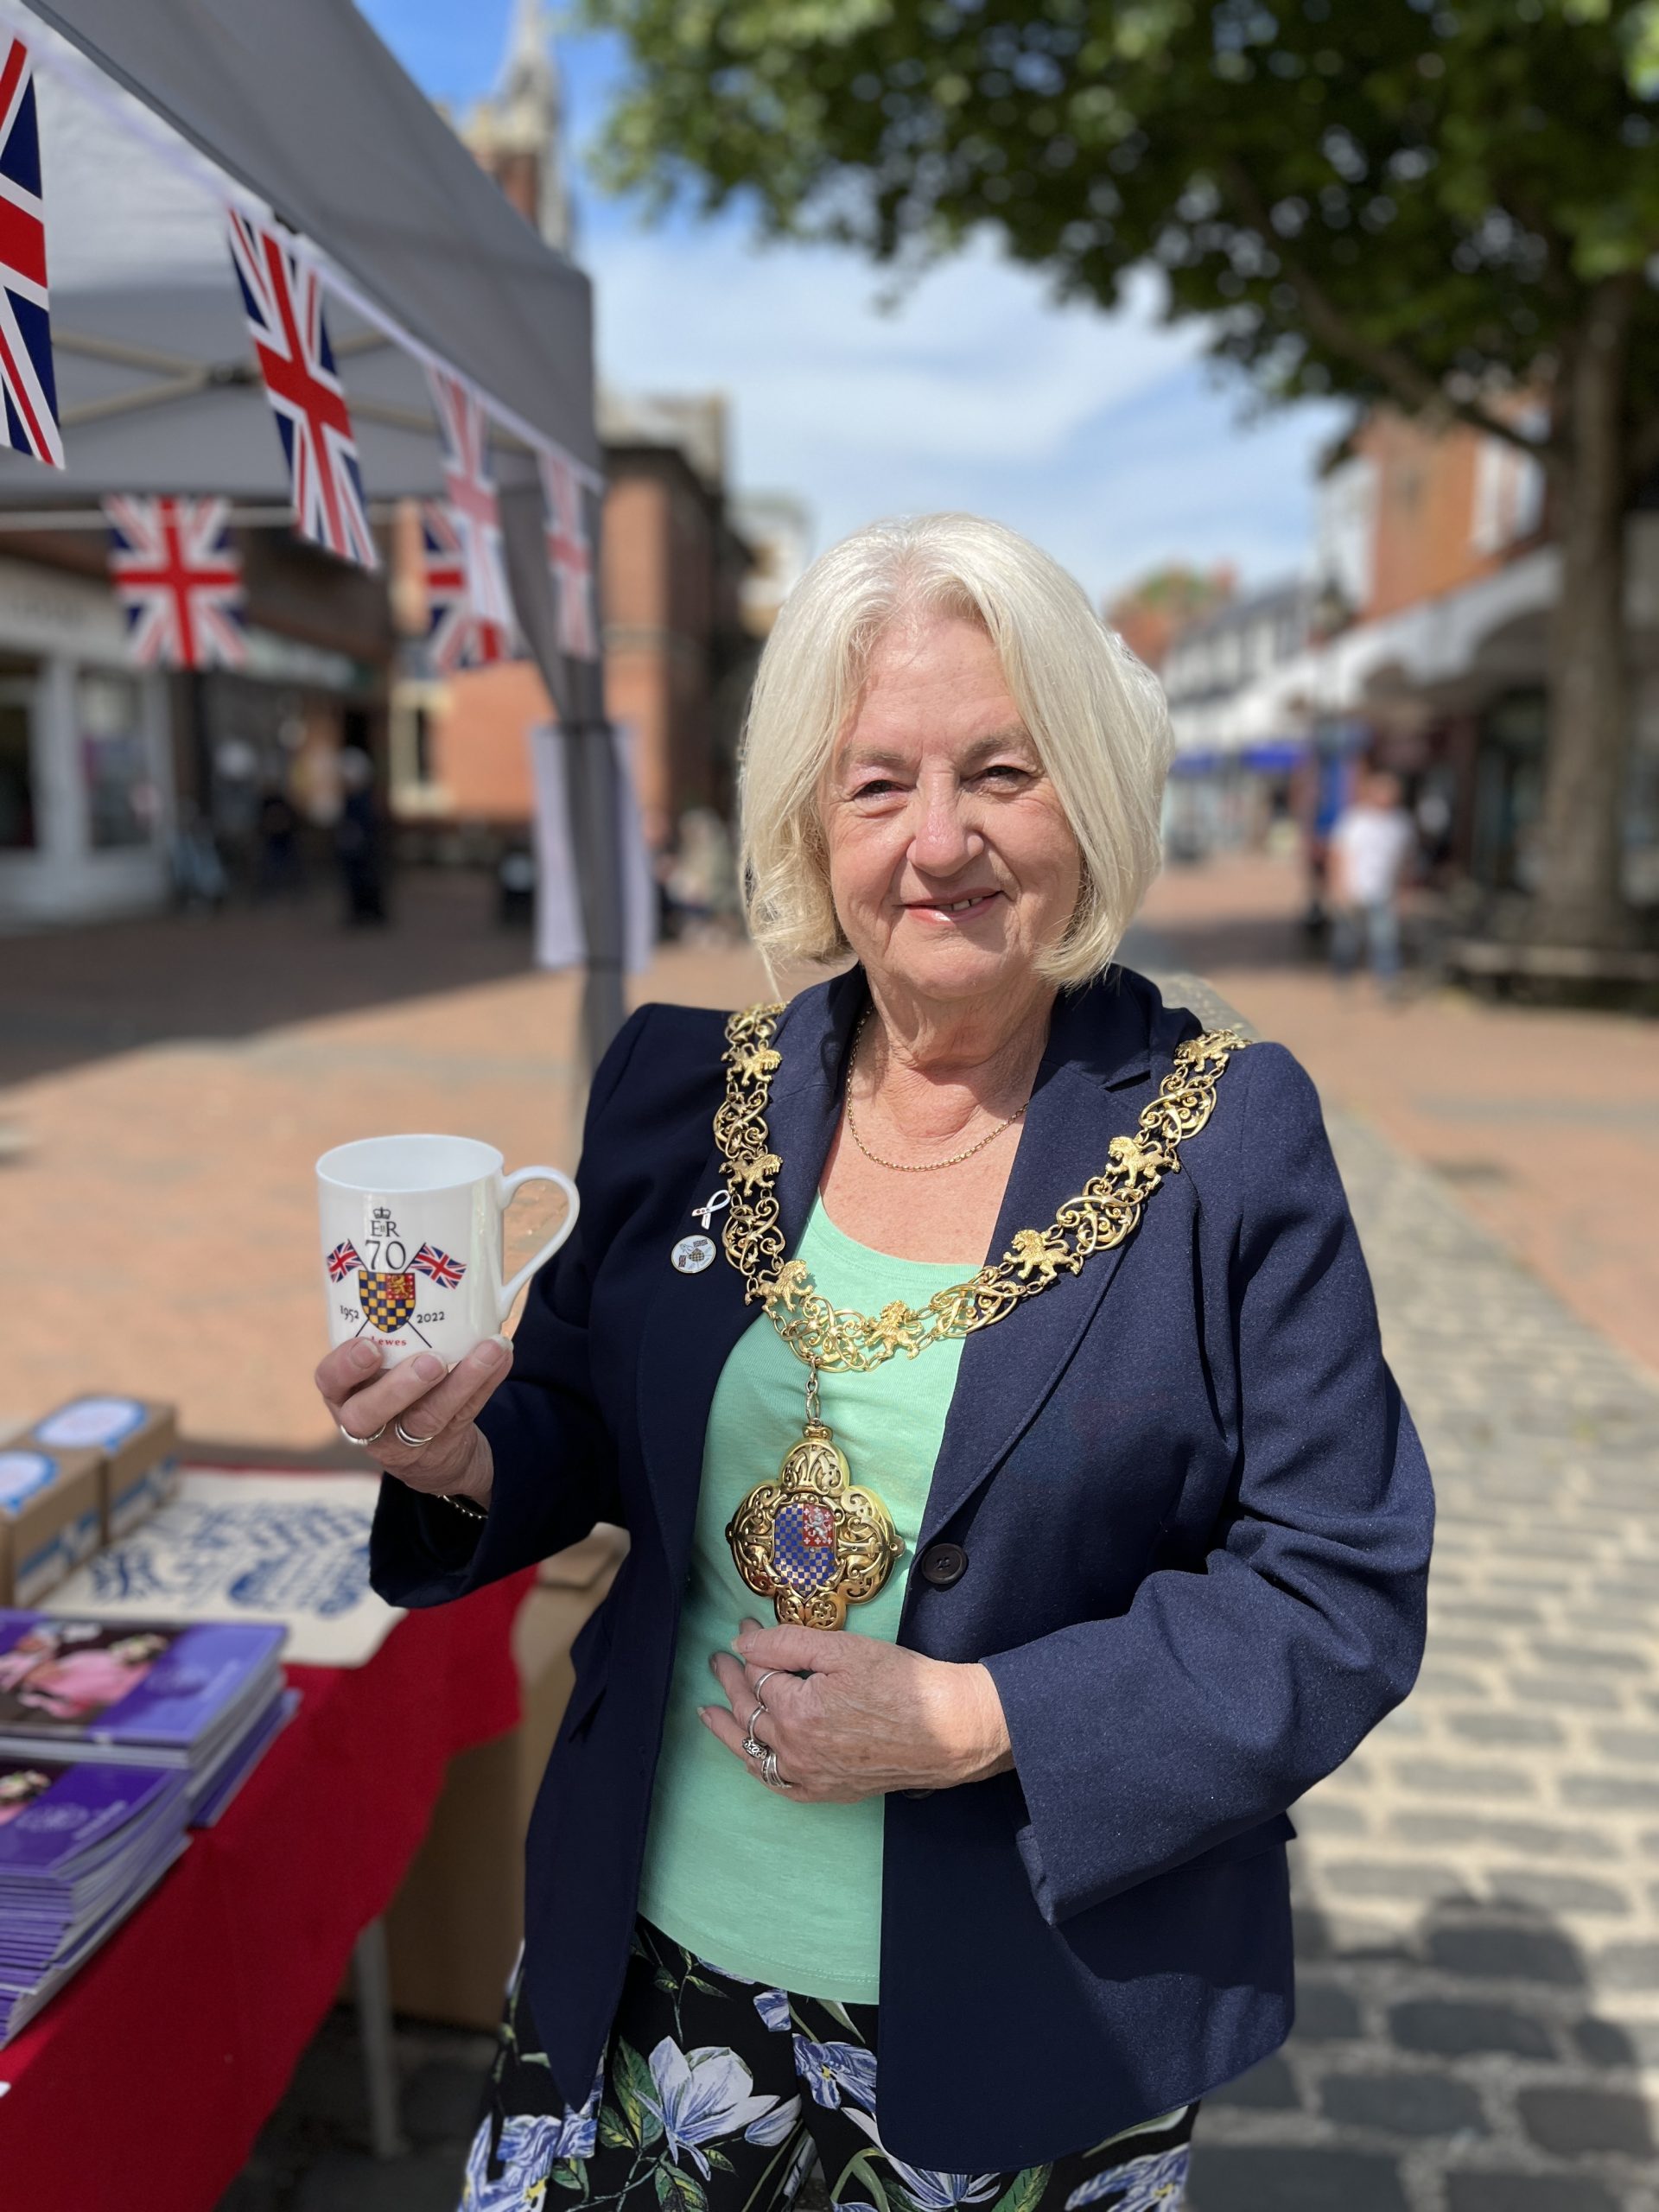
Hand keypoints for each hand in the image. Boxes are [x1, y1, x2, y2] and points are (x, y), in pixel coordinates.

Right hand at [313, 1335, 511, 1506]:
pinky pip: (464, 1414)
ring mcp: (402, 1443)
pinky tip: (503, 1358)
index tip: (369, 1347)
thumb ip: (388, 1335)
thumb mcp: (375, 1370)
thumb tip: (413, 1265)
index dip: (345, 1367)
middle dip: (400, 1387)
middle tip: (432, 1362)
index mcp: (342, 1394)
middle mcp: (365, 1423)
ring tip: (490, 1350)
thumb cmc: (394, 1386)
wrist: (424, 1446)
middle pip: (370, 1414)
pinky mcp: (440, 1447)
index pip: (329, 1381)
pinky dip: (486, 1383)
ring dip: (462, 1381)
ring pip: (426, 1418)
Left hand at [701, 1617, 1012, 1802]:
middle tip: (718, 1661)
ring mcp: (810, 1775)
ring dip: (729, 1728)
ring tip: (708, 1711)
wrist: (948, 1730)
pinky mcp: (827, 1791)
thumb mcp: (844, 1649)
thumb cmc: (902, 1683)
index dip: (751, 1648)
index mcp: (797, 1711)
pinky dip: (758, 1767)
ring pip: (754, 1752)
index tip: (746, 1629)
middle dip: (731, 1681)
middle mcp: (796, 1750)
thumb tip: (743, 1643)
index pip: (760, 1675)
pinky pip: (779, 1783)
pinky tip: (748, 1757)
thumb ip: (787, 1644)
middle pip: (751, 1711)